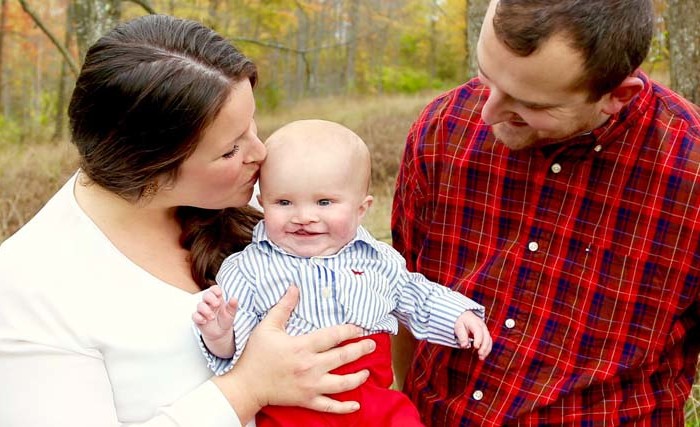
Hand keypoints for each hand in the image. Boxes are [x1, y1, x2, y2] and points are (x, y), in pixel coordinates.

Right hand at [192, 285, 236, 357]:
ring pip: (200, 305)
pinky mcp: (198, 319)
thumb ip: (232, 306)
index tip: (219, 293)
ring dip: (206, 310)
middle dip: (211, 298)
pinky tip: (205, 321)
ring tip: (213, 317)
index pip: (214, 290)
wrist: (220, 333)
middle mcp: (209, 303)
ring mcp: (202, 311)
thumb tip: (234, 298)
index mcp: (217, 299)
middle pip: (206, 295)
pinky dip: (199, 318)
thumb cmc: (225, 320)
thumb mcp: (231, 313)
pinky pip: (194, 316)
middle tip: (217, 304)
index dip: (215, 290)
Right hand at [211, 286, 375, 423]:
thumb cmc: (256, 355)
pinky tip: (356, 404)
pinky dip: (344, 407)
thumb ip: (283, 307)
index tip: (359, 328)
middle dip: (361, 349)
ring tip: (367, 371)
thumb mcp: (267, 327)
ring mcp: (310, 386)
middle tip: (372, 344)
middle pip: (343, 357)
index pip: (333, 336)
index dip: (350, 330)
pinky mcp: (307, 400)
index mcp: (302, 346)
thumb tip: (294, 287)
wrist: (247, 386)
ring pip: (342, 383)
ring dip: (358, 377)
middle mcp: (310, 366)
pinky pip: (330, 406)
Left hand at [454, 311, 491, 359]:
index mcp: (474, 322)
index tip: (476, 347)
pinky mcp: (485, 335)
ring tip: (481, 357)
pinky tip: (482, 355)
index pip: (478, 331)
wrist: (464, 316)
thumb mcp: (458, 327)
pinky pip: (488, 342)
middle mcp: (482, 326)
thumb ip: (462, 336)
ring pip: (489, 340)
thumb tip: (464, 346)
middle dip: (484, 346)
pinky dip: (487, 349)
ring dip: (487, 349)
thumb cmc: (461, 321)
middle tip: (479, 354)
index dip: (478, 339)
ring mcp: (485, 330)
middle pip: (486, 336)